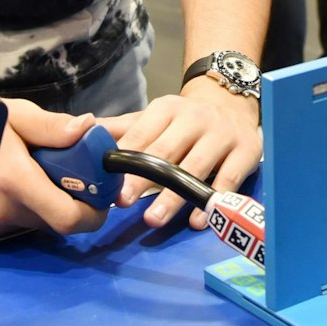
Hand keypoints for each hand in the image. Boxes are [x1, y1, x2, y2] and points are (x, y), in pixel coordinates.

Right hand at [0, 100, 108, 240]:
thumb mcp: (16, 114)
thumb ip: (52, 126)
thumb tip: (87, 128)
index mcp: (15, 180)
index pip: (68, 217)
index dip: (92, 213)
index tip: (101, 197)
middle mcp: (2, 209)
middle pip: (56, 222)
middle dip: (72, 204)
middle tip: (72, 177)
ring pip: (37, 225)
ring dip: (48, 205)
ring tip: (38, 174)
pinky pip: (17, 225)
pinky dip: (26, 210)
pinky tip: (17, 188)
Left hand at [101, 80, 261, 229]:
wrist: (232, 104)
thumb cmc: (184, 120)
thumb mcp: (155, 117)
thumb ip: (122, 129)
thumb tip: (80, 132)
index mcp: (168, 108)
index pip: (143, 133)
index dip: (125, 157)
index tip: (108, 180)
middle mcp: (196, 118)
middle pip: (166, 152)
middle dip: (143, 178)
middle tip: (122, 201)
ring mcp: (223, 134)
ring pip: (196, 168)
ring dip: (173, 196)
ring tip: (153, 218)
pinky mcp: (246, 151)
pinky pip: (228, 180)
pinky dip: (212, 201)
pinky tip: (197, 221)